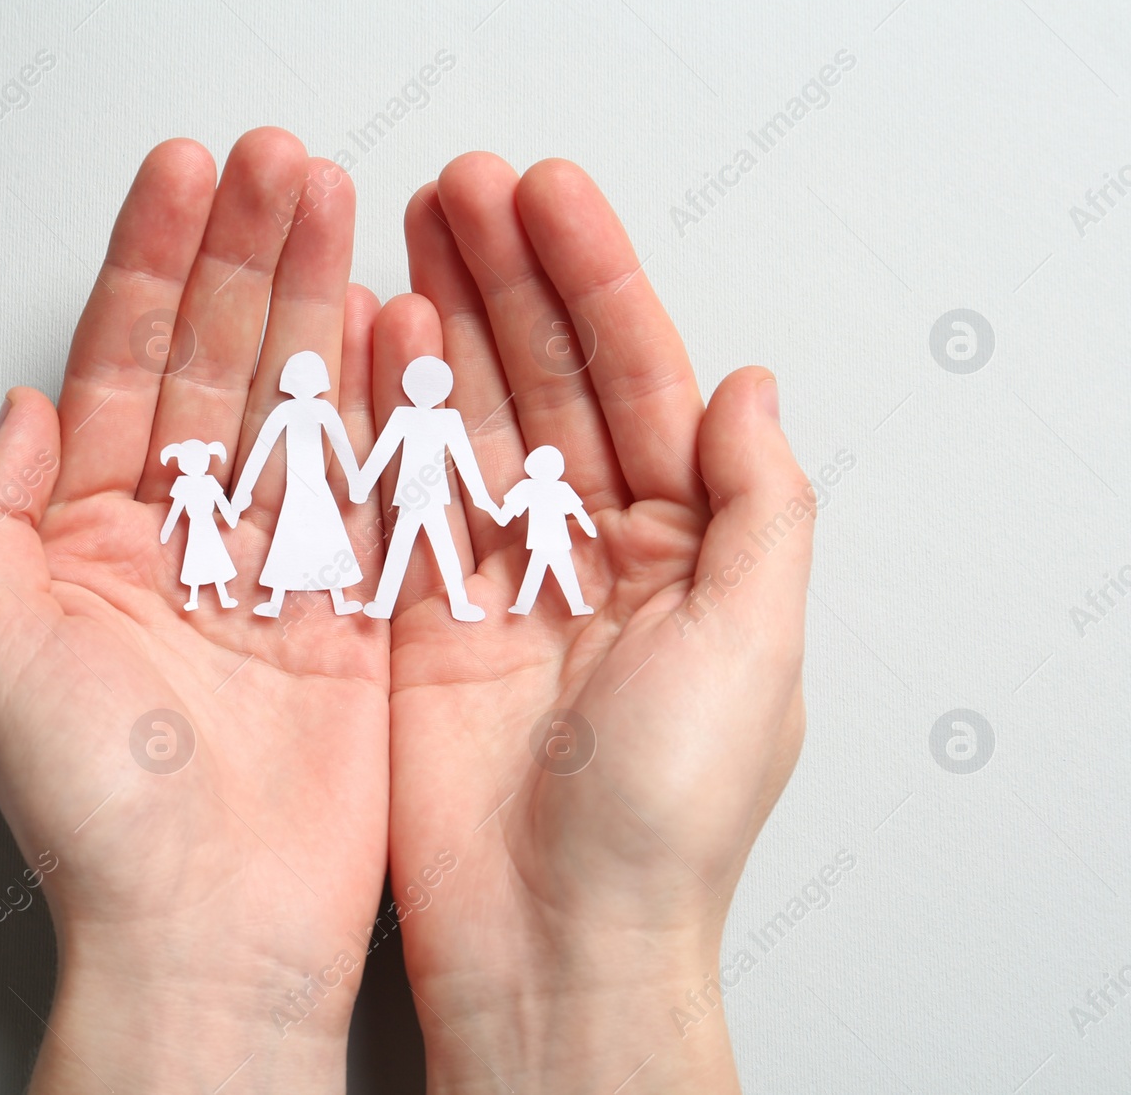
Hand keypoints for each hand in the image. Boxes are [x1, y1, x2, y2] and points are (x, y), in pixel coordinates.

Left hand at [0, 130, 387, 1093]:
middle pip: (218, 363)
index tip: (187, 178)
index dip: (152, 263)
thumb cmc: (100, 814)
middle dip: (248, 255)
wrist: (213, 932)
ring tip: (337, 206)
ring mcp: (276, 567)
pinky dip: (385, 401)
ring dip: (316, 301)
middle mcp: (186, 539)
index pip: (121, 363)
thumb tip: (20, 406)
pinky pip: (373, 482)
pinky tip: (391, 321)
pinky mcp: (355, 608)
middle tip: (282, 164)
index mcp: (92, 537)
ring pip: (299, 403)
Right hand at [379, 155, 812, 1092]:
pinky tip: (372, 345)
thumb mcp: (753, 648)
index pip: (639, 381)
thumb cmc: (666, 818)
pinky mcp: (421, 619)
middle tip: (459, 188)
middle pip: (547, 381)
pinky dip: (386, 420)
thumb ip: (759, 507)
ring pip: (469, 422)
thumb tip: (753, 386)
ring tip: (407, 232)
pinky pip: (402, 496)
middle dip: (507, 279)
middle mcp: (591, 552)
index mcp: (684, 549)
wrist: (553, 942)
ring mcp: (500, 580)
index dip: (596, 282)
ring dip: (443, 326)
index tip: (547, 199)